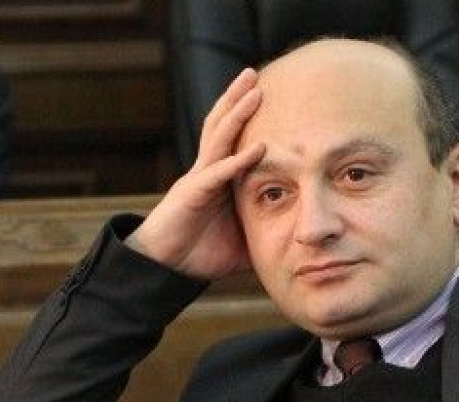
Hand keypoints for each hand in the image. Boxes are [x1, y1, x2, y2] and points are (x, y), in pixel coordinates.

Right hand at [127, 69, 264, 279]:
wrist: (164, 269)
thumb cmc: (199, 254)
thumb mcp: (242, 243)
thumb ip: (263, 235)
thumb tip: (294, 242)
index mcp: (217, 179)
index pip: (233, 140)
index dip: (245, 117)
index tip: (265, 96)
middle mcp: (207, 172)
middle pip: (222, 126)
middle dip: (237, 99)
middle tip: (254, 74)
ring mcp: (198, 180)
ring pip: (219, 138)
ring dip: (237, 113)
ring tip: (254, 89)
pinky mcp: (193, 195)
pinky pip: (218, 174)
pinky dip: (238, 160)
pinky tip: (258, 147)